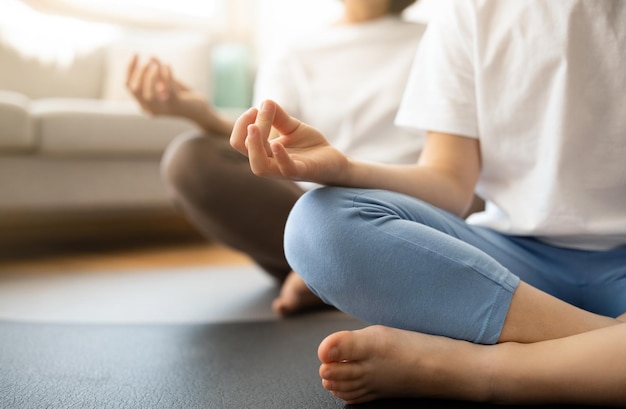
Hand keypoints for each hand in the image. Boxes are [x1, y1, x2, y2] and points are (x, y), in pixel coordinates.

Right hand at [125, 54, 206, 118]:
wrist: (200, 110)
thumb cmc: (182, 96)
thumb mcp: (168, 81)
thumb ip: (159, 70)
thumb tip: (151, 56)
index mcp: (145, 104)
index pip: (129, 86)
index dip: (130, 69)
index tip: (135, 54)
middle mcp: (151, 109)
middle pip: (136, 90)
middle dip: (139, 73)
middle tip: (148, 61)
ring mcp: (163, 109)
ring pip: (148, 95)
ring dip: (150, 77)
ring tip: (156, 65)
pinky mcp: (176, 105)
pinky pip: (168, 90)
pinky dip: (166, 75)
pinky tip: (168, 65)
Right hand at [230, 100, 348, 183]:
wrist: (333, 160)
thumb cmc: (309, 146)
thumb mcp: (292, 127)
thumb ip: (278, 117)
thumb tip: (266, 102)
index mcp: (264, 152)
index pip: (240, 141)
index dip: (242, 124)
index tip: (256, 109)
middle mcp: (270, 163)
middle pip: (244, 150)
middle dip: (245, 129)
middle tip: (256, 110)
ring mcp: (284, 170)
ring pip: (260, 166)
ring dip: (254, 146)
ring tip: (254, 127)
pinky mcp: (302, 171)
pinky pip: (286, 168)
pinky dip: (280, 156)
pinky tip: (277, 144)